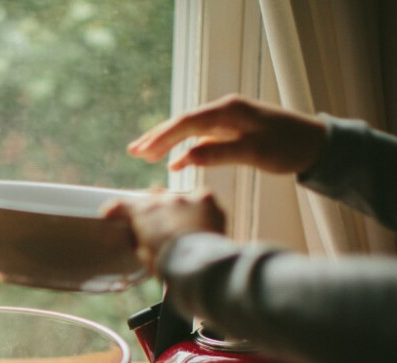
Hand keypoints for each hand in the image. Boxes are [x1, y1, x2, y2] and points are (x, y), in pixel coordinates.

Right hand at [103, 190, 225, 273]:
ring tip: (183, 228)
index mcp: (142, 213)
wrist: (199, 264)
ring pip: (176, 199)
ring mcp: (184, 197)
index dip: (115, 210)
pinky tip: (201, 221)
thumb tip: (139, 238)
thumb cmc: (168, 264)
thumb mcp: (144, 255)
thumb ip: (138, 240)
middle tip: (157, 226)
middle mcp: (161, 200)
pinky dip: (199, 208)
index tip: (109, 213)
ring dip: (176, 211)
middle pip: (152, 200)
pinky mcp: (205, 199)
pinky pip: (200, 198)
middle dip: (152, 212)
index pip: (122, 206)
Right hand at [127, 94, 326, 173]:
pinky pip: (201, 139)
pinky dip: (185, 150)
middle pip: (183, 123)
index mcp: (229, 111)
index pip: (186, 122)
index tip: (142, 153)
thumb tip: (184, 158)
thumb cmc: (289, 147)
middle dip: (157, 137)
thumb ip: (218, 154)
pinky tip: (173, 163)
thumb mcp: (254, 152)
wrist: (316, 145)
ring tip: (143, 154)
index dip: (162, 137)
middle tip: (133, 152)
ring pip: (189, 130)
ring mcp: (228, 121)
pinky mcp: (232, 132)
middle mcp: (225, 111)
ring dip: (167, 142)